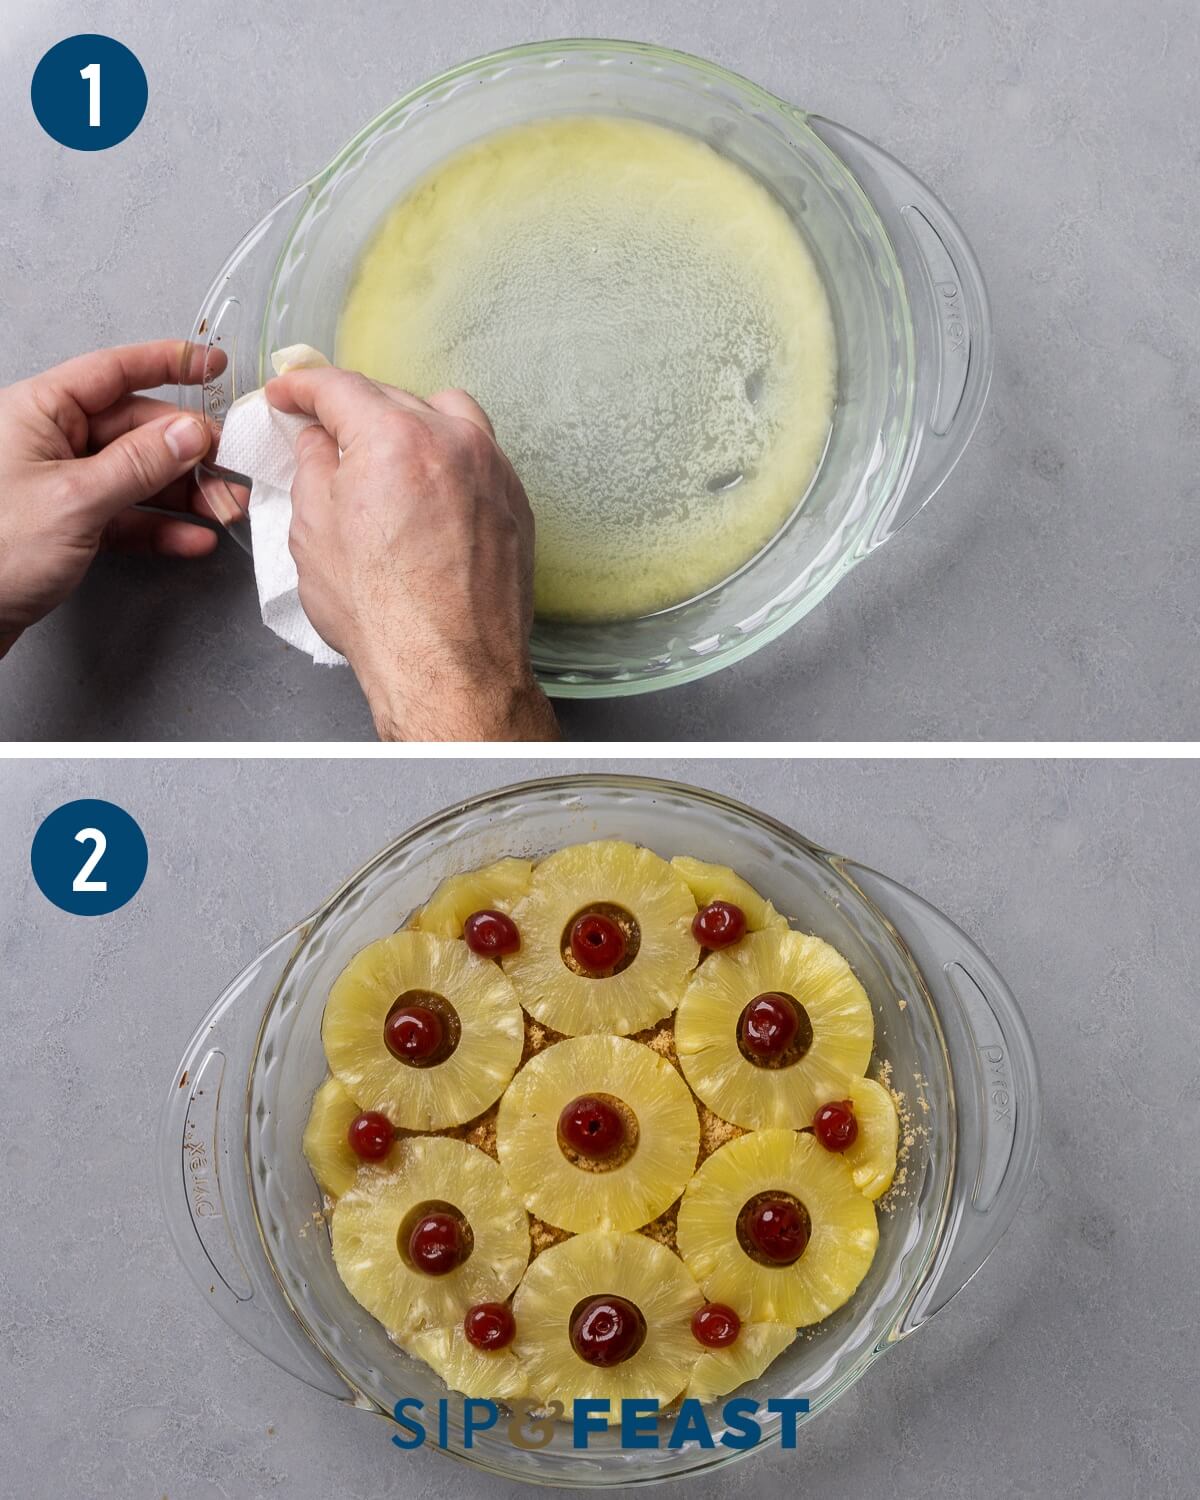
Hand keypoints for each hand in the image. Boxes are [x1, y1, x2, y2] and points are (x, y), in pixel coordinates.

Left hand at [0, 340, 219, 655]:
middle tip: (231, 469)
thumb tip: (189, 433)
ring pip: (139, 477)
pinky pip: (128, 516)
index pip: (113, 372)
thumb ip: (138, 464)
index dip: (167, 364)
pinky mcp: (71, 525)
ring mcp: (62, 484)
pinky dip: (162, 527)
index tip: (211, 365)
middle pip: (136, 430)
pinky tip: (193, 538)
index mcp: (39, 412)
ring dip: (186, 494)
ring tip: (224, 509)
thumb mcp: (75, 500)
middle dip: (189, 452)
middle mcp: (50, 441)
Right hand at [265, 368, 558, 741]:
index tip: (288, 394)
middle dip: (354, 410)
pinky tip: (427, 488)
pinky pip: (478, 454)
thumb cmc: (383, 613)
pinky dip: (448, 457)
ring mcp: (492, 468)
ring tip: (384, 457)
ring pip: (446, 414)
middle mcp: (453, 440)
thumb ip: (313, 468)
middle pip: (393, 397)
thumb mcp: (315, 533)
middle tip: (324, 433)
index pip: (340, 387)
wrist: (451, 666)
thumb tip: (317, 440)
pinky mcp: (515, 500)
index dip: (302, 386)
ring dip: (410, 422)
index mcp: (394, 437)